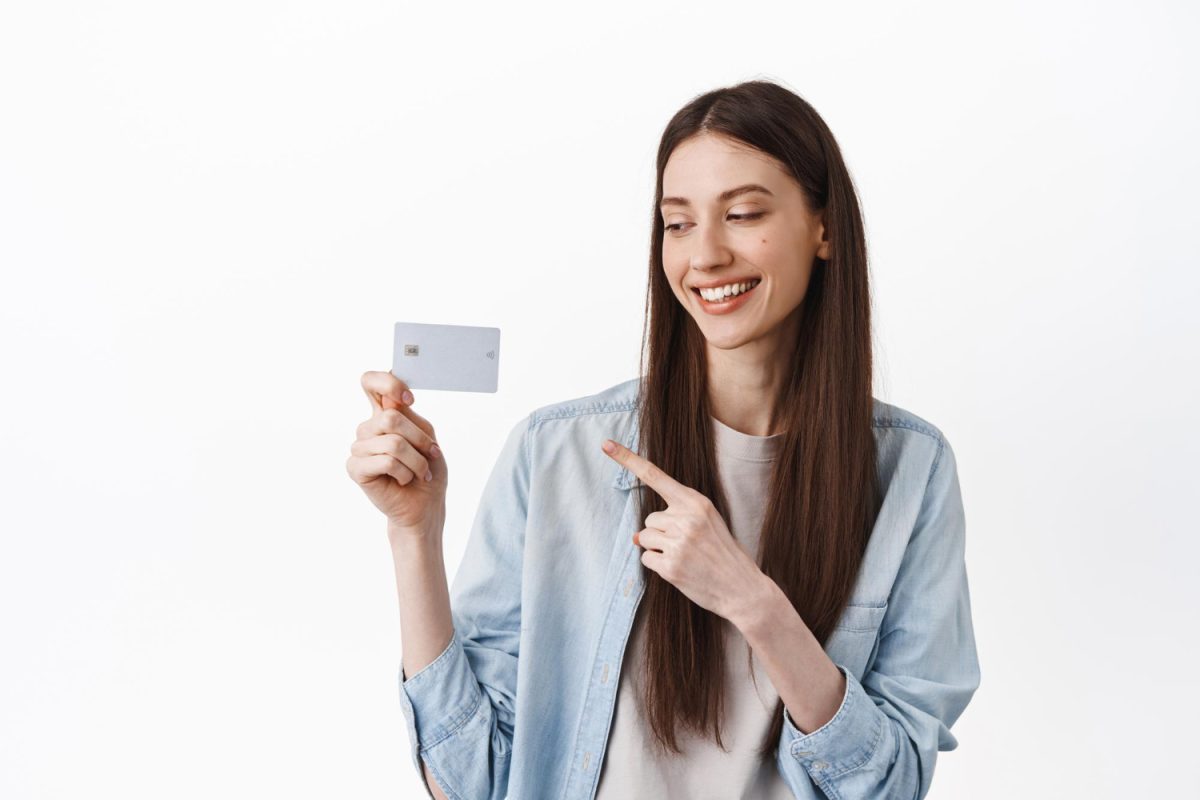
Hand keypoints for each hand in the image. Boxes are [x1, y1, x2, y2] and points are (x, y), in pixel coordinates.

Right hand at [346, 370, 446, 532]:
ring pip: (393, 442)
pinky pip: (386, 461)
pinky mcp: (355, 468)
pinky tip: (403, 480)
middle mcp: (368, 428)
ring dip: (416, 460)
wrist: (425, 504)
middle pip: (391, 417)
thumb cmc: (427, 469)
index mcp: (383, 414)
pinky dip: (404, 472)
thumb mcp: (426, 436)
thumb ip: (409, 416)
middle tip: (431, 454)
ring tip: (419, 472)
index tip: (409, 398)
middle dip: (419, 439)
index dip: (388, 383)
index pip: (370, 382)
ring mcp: (359, 447)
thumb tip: (394, 400)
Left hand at [600, 438, 768, 624]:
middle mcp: (686, 518)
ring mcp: (678, 543)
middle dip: (661, 533)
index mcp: (696, 502)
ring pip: (644, 537)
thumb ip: (674, 520)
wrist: (742, 588)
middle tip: (688, 546)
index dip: (628, 459)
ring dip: (658, 548)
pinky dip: (657, 565)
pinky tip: (679, 570)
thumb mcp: (707, 524)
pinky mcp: (670, 566)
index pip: (655, 476)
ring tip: (685, 557)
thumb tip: (635, 537)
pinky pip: (646, 558)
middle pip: (649, 518)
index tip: (606, 444)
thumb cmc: (723, 553)